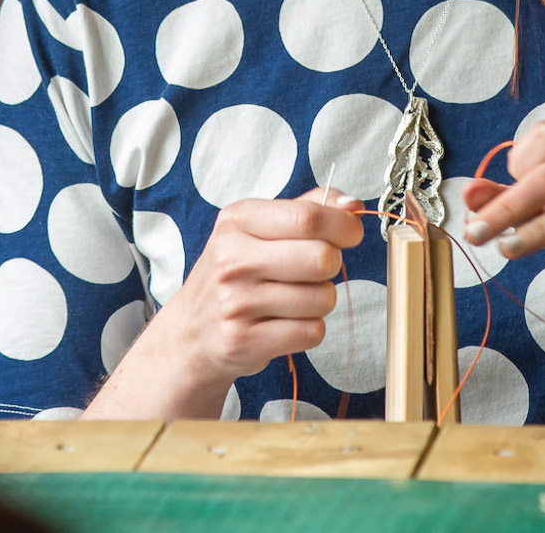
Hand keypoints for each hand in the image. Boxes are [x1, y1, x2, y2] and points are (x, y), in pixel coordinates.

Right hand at [156, 190, 364, 385]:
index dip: (343, 225)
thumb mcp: (259, 227)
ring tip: (291, 300)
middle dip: (330, 265)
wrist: (193, 331)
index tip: (351, 233)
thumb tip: (352, 205)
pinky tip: (284, 323)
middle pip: (321, 258)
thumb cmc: (237, 272)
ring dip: (319, 301)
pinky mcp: (244, 340)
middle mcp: (232, 259)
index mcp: (237, 221)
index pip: (308, 217)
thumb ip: (308, 208)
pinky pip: (312, 332)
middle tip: (312, 270)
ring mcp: (236, 302)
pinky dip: (309, 329)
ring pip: (323, 298)